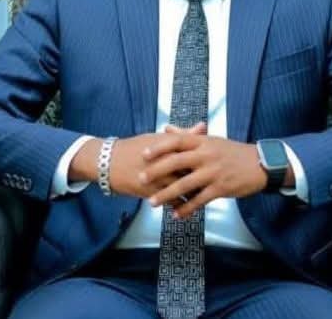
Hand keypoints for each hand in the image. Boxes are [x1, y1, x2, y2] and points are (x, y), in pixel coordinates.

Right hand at [70, 124, 206, 200]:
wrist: (109, 162)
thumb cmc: (136, 147)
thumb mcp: (159, 138)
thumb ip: (184, 134)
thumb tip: (203, 125)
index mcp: (168, 146)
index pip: (195, 153)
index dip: (210, 159)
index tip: (221, 162)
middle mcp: (164, 161)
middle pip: (191, 171)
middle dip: (205, 178)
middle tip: (219, 180)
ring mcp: (157, 178)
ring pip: (182, 188)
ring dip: (194, 194)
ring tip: (206, 195)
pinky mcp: (150, 192)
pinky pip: (170, 201)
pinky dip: (181, 205)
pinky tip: (189, 207)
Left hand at [140, 130, 267, 218]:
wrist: (259, 164)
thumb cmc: (232, 152)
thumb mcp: (210, 140)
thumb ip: (187, 135)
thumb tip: (166, 128)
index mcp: (203, 142)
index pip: (177, 141)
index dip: (159, 147)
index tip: (144, 154)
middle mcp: (206, 155)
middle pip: (177, 162)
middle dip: (157, 171)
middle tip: (140, 178)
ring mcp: (213, 172)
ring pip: (185, 184)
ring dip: (167, 194)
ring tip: (152, 202)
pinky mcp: (221, 188)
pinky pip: (200, 200)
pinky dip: (186, 208)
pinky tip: (176, 214)